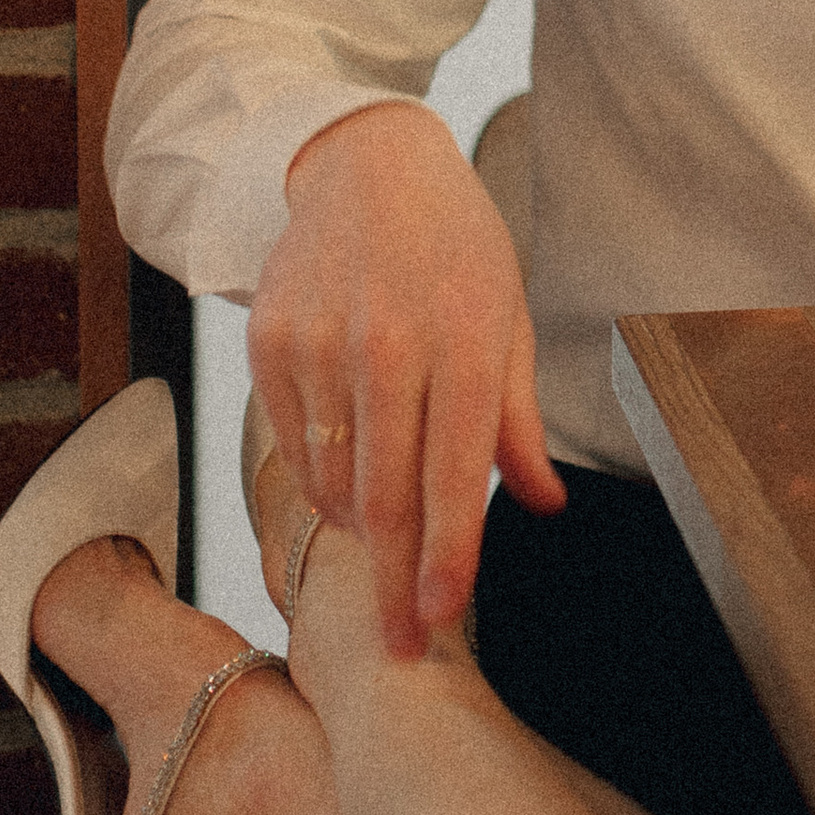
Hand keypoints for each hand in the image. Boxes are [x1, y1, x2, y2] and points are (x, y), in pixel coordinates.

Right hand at [247, 100, 563, 656]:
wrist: (364, 167)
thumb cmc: (455, 249)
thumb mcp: (510, 318)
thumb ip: (521, 420)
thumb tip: (544, 505)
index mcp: (468, 340)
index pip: (457, 474)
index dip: (448, 558)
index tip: (440, 620)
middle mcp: (390, 345)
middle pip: (386, 496)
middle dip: (394, 583)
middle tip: (400, 646)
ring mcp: (321, 344)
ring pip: (334, 480)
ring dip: (362, 531)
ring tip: (387, 545)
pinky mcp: (270, 343)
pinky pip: (295, 448)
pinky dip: (322, 483)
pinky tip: (349, 482)